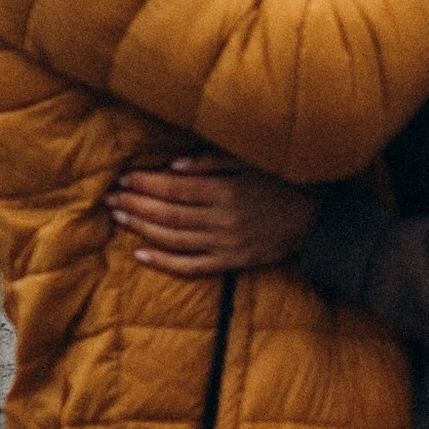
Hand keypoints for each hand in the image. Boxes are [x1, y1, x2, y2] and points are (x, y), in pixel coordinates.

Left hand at [107, 153, 315, 276]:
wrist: (317, 221)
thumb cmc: (283, 184)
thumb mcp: (253, 163)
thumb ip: (214, 162)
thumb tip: (175, 166)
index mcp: (228, 191)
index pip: (176, 187)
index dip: (146, 183)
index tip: (124, 178)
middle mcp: (223, 219)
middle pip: (169, 213)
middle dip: (136, 204)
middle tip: (111, 198)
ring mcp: (226, 244)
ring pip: (174, 238)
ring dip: (143, 228)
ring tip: (119, 217)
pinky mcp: (231, 262)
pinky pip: (192, 266)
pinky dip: (164, 262)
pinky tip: (141, 255)